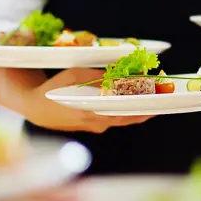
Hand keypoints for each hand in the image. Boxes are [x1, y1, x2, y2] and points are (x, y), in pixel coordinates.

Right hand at [22, 68, 153, 133]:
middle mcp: (98, 122)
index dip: (147, 100)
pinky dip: (126, 109)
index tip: (162, 92)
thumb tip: (124, 74)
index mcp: (94, 111)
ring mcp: (96, 126)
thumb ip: (101, 76)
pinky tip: (133, 100)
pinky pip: (116, 118)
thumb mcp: (76, 76)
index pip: (128, 108)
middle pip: (132, 116)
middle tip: (165, 94)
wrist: (35, 109)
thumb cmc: (54, 89)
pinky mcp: (94, 126)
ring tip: (154, 95)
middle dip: (149, 105)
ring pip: (125, 118)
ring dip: (140, 107)